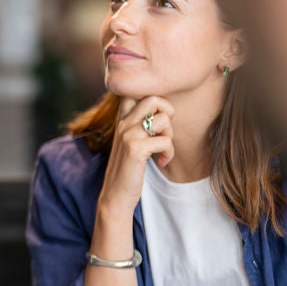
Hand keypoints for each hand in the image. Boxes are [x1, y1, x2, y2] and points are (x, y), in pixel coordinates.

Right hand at [97, 95, 174, 219]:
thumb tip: (163, 109)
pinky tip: (162, 161)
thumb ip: (140, 123)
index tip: (157, 116)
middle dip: (168, 113)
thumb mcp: (131, 140)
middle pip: (154, 98)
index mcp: (122, 119)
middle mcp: (123, 123)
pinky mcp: (134, 149)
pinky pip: (165, 141)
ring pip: (163, 119)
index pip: (135, 90)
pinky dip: (169, 153)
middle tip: (164, 131)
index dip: (154, 97)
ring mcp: (127, 135)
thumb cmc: (129, 168)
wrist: (116, 195)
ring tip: (163, 149)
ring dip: (170, 136)